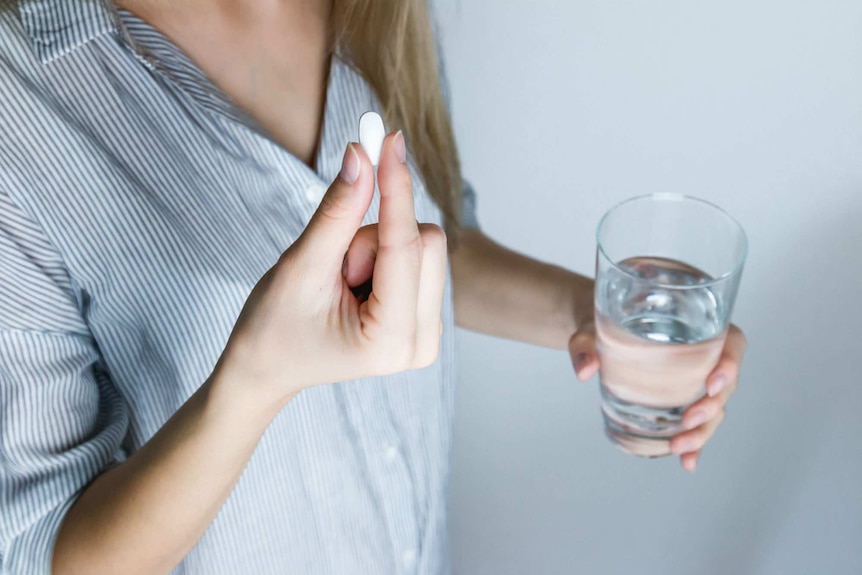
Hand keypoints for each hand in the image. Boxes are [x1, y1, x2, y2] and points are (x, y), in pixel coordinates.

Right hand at [217, 132, 446, 407]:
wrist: (269, 367)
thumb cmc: (274, 327)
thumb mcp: (301, 266)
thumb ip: (336, 212)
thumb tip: (362, 154)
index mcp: (391, 341)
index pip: (404, 245)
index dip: (395, 187)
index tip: (389, 138)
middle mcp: (423, 343)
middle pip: (426, 241)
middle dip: (374, 237)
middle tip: (336, 266)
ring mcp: (429, 333)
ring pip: (423, 246)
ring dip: (377, 248)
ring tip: (342, 281)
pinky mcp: (426, 317)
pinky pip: (418, 257)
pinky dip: (384, 257)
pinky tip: (357, 285)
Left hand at [568, 321, 746, 471]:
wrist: (596, 335)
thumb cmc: (601, 322)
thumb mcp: (590, 328)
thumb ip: (585, 344)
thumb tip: (584, 369)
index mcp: (695, 326)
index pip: (731, 342)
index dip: (731, 364)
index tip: (712, 383)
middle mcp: (702, 354)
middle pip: (725, 384)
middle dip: (712, 407)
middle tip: (688, 420)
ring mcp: (694, 380)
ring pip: (714, 408)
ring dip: (702, 431)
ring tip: (679, 447)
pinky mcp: (681, 399)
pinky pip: (697, 423)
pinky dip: (695, 443)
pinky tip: (687, 461)